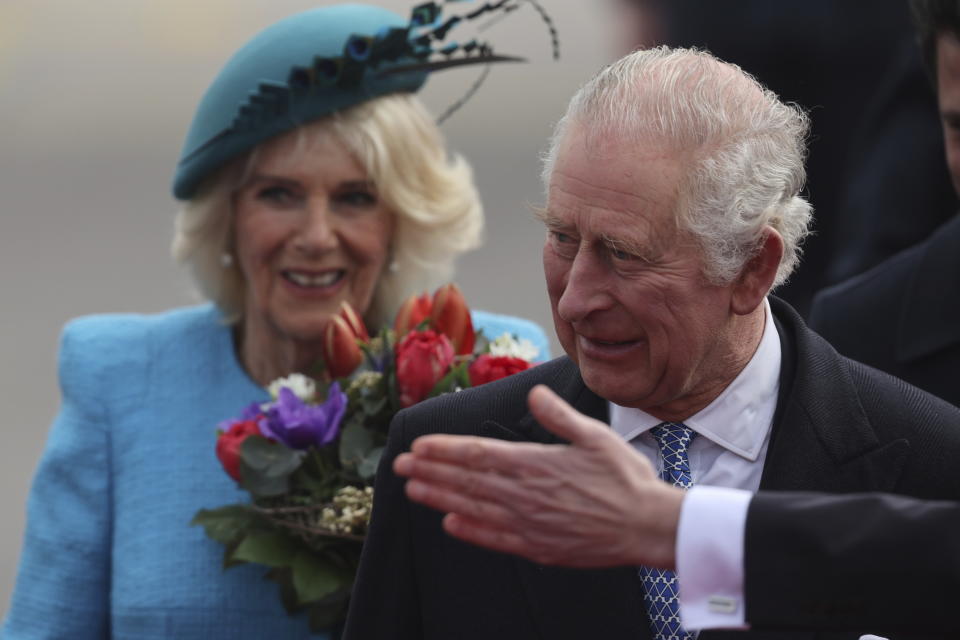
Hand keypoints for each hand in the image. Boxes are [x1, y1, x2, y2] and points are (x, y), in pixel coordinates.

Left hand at [393, 384, 683, 568]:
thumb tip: (534, 392)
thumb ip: (559, 416)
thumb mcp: (596, 435)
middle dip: (430, 472)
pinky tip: (450, 525)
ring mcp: (530, 523)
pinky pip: (495, 539)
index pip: (478, 453)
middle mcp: (526, 493)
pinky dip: (470, 532)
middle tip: (399, 467)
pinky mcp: (538, 547)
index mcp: (537, 462)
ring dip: (440, 499)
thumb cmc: (625, 479)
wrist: (648, 526)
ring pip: (473, 508)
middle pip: (467, 481)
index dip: (444, 450)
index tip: (418, 445)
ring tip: (413, 491)